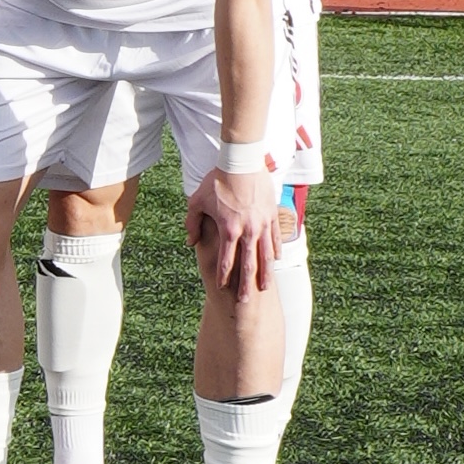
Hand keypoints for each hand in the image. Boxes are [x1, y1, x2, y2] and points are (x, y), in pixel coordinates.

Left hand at [187, 160, 281, 292]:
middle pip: (248, 264)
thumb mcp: (197, 201)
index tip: (222, 288)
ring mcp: (262, 224)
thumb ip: (192, 223)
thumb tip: (190, 242)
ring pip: (266, 255)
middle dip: (246, 284)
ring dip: (265, 273)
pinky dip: (274, 251)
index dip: (224, 276)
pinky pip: (274, 238)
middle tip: (246, 301)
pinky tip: (274, 261)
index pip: (226, 259)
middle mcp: (248, 230)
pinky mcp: (271, 216)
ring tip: (265, 287)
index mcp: (229, 229)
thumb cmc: (217, 181)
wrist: (241, 162)